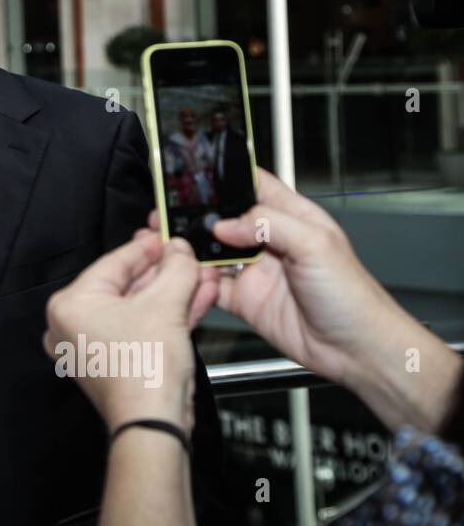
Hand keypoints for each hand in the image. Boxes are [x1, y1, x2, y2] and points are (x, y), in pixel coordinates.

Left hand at [43, 232, 217, 434]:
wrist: (154, 422)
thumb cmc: (142, 372)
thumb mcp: (166, 304)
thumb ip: (175, 269)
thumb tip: (178, 250)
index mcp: (70, 305)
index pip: (114, 262)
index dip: (147, 247)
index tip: (167, 237)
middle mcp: (73, 325)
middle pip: (127, 285)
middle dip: (166, 272)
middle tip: (188, 257)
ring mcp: (93, 346)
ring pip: (139, 307)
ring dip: (174, 292)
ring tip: (200, 276)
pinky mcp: (115, 362)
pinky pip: (142, 327)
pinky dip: (168, 315)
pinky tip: (197, 299)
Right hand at [157, 167, 398, 388]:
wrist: (355, 349)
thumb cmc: (352, 296)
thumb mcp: (315, 244)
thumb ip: (269, 224)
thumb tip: (226, 223)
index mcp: (292, 217)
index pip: (254, 185)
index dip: (227, 178)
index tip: (196, 175)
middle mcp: (270, 241)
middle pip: (225, 218)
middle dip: (198, 214)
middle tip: (169, 211)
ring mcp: (255, 270)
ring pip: (212, 251)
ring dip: (192, 247)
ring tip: (170, 242)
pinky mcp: (245, 299)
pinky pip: (212, 286)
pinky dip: (196, 281)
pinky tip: (188, 275)